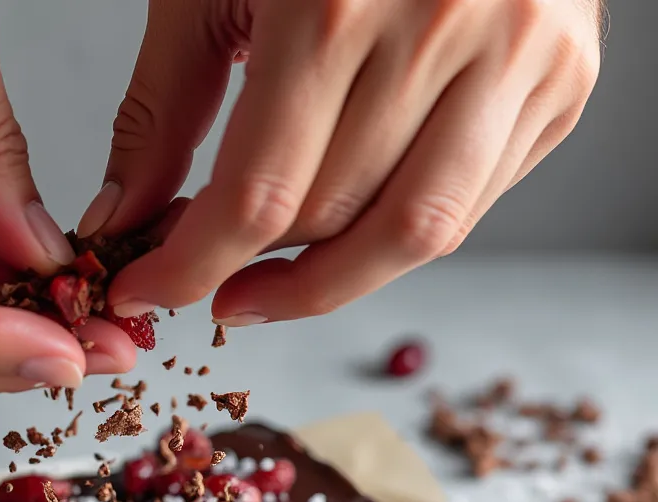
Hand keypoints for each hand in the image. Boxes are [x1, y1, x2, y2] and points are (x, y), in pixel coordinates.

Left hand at [82, 0, 602, 324]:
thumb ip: (164, 108)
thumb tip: (122, 216)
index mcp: (338, 0)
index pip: (257, 196)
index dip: (191, 268)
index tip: (149, 291)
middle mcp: (445, 29)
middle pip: (328, 221)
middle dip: (250, 266)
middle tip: (208, 272)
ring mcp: (520, 57)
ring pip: (411, 235)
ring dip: (328, 278)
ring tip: (271, 280)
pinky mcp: (561, 82)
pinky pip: (468, 206)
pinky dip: (396, 233)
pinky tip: (350, 224)